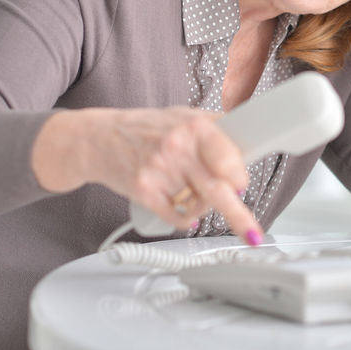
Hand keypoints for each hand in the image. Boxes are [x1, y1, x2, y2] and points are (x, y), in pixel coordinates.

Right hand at [32, 107, 261, 243]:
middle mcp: (176, 148)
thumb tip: (250, 145)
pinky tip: (182, 205)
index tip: (242, 185)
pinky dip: (186, 217)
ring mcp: (159, 171)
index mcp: (193, 126)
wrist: (98, 139)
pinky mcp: (144, 192)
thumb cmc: (147, 129)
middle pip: (216, 189)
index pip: (227, 156)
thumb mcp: (184, 115)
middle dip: (238, 215)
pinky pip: (178, 217)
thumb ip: (216, 129)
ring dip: (203, 205)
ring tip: (191, 189)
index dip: (239, 175)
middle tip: (252, 233)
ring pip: (199, 205)